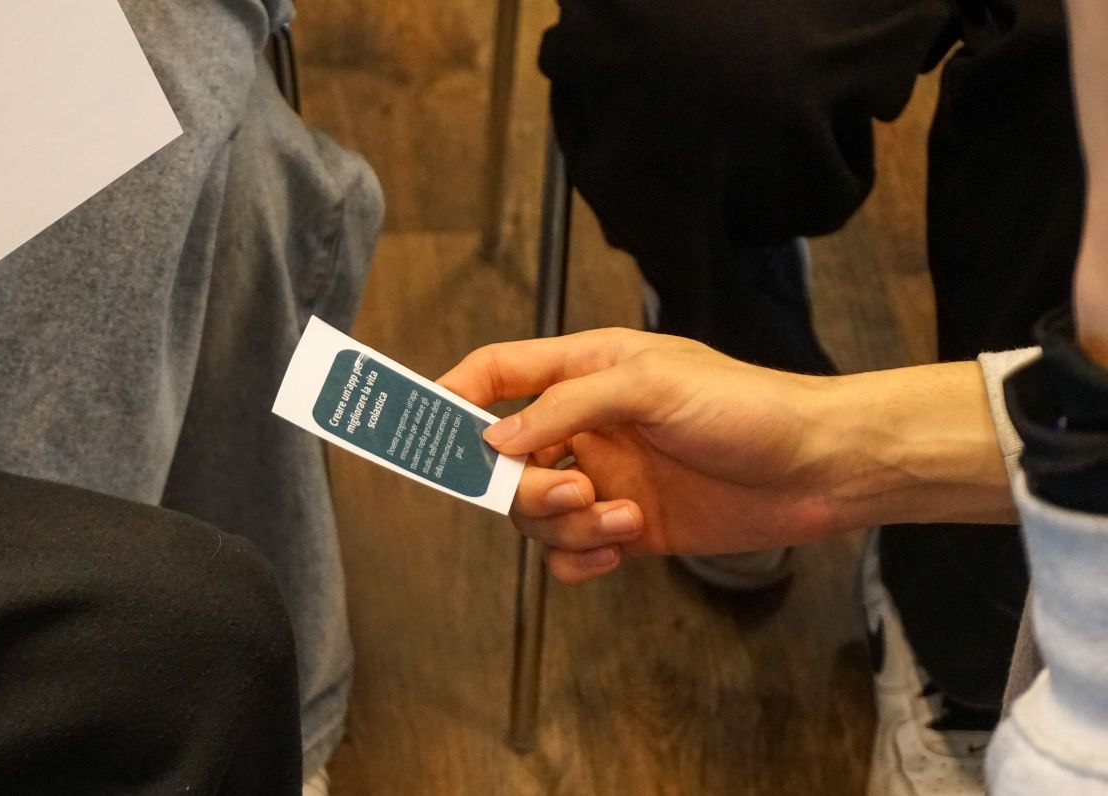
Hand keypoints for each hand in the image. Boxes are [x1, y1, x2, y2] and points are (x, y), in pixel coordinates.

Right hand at [440, 329, 1013, 584]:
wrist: (819, 468)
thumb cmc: (745, 407)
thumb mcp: (649, 384)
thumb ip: (563, 406)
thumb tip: (491, 439)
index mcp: (586, 371)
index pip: (497, 373)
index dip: (452, 394)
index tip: (419, 428)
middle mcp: (587, 425)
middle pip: (504, 458)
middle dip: (526, 484)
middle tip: (572, 490)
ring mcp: (605, 477)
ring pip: (536, 512)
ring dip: (565, 525)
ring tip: (619, 519)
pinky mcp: (628, 526)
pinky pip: (572, 551)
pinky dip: (581, 557)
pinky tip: (620, 548)